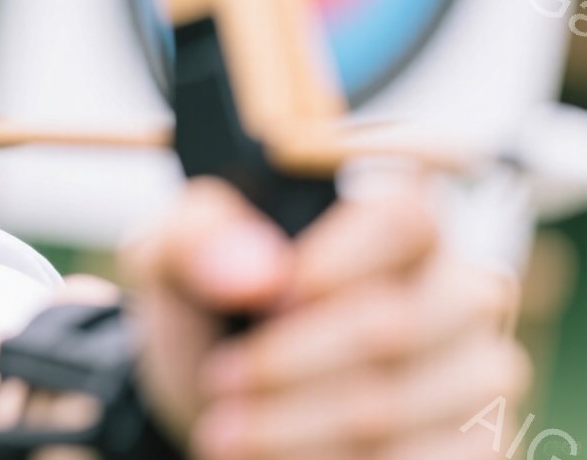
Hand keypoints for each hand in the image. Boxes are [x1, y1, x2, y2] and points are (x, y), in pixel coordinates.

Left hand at [124, 176, 529, 459]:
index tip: (268, 298)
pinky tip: (280, 459)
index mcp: (398, 226)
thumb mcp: (175, 259)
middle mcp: (459, 291)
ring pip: (392, 406)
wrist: (217, 403)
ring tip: (224, 432)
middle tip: (220, 382)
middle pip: (391, 323)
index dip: (333, 261)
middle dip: (286, 363)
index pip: (401, 218)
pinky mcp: (480, 446)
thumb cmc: (212, 315)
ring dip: (293, 427)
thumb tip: (256, 271)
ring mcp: (478, 373)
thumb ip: (197, 236)